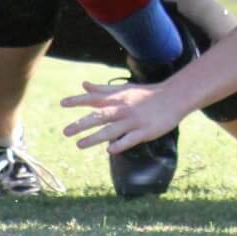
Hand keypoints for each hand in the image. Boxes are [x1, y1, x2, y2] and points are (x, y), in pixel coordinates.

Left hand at [61, 81, 183, 154]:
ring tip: (79, 144)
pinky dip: (120, 144)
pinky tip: (109, 151)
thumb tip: (83, 85)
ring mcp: (134, 121)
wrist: (174, 97)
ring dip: (95, 138)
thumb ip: (102, 90)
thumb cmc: (146, 94)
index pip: (95, 98)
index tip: (63, 104)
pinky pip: (130, 139)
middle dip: (82, 124)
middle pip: (100, 116)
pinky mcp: (145, 131)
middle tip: (65, 132)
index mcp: (118, 98)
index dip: (79, 101)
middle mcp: (123, 109)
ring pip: (111, 130)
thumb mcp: (124, 89)